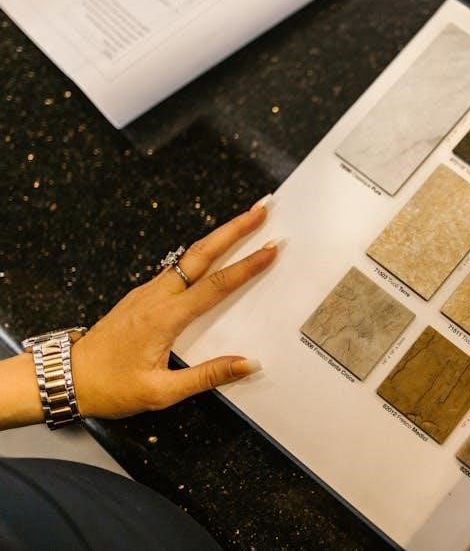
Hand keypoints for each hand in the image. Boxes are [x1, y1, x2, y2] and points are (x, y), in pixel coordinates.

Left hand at [70, 198, 279, 418]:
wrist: (65, 378)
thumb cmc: (109, 386)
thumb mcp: (160, 392)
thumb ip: (207, 376)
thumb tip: (247, 364)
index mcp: (164, 318)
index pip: (216, 285)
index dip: (247, 266)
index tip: (271, 248)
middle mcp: (156, 297)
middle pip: (202, 253)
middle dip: (235, 229)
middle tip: (261, 210)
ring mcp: (147, 292)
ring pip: (190, 256)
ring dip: (219, 236)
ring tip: (245, 223)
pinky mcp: (142, 296)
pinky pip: (178, 267)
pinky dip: (202, 253)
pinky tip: (212, 253)